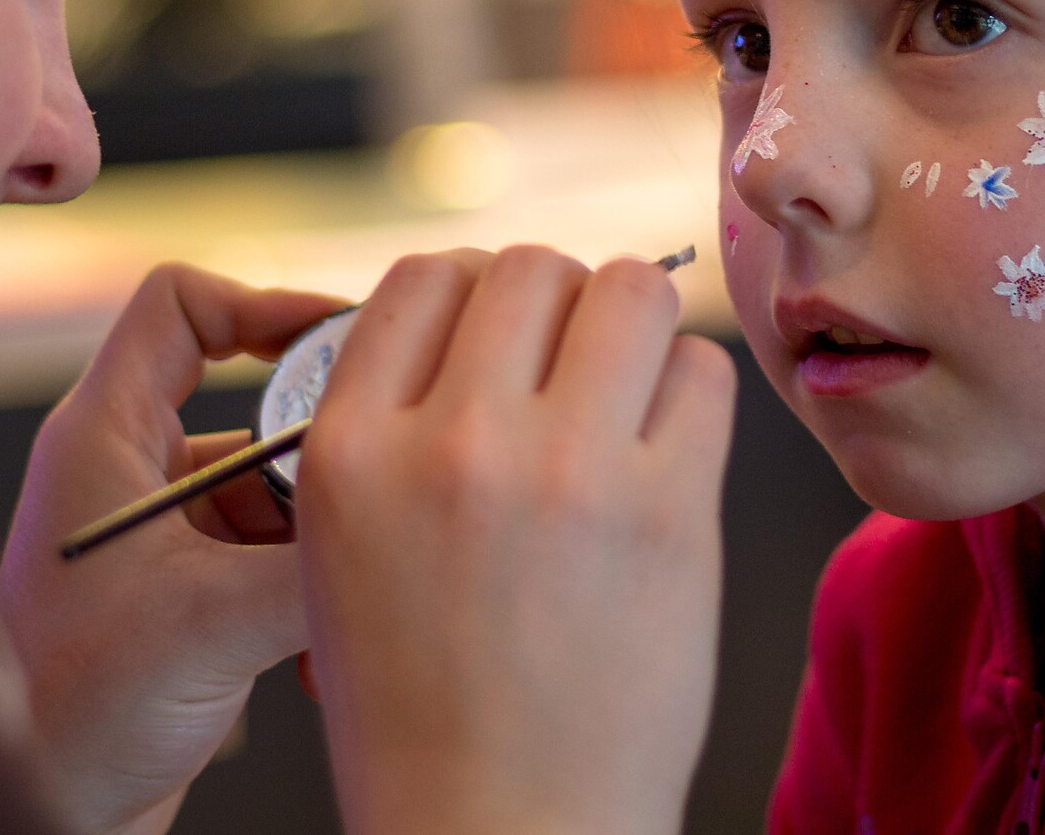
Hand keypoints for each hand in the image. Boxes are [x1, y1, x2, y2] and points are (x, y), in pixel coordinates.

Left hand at [0, 264, 343, 834]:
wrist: (42, 822)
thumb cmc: (74, 721)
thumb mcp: (213, 624)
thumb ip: (316, 560)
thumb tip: (410, 513)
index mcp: (103, 440)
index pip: (180, 304)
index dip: (265, 302)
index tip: (346, 340)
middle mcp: (126, 471)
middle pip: (251, 401)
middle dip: (322, 452)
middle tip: (380, 479)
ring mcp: (156, 533)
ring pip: (272, 485)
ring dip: (320, 537)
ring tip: (347, 597)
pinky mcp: (181, 590)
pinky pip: (268, 550)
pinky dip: (304, 586)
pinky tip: (321, 652)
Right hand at [297, 247, 737, 834]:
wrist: (502, 831)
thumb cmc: (423, 706)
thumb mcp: (341, 557)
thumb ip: (387, 431)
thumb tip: (473, 317)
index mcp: (351, 452)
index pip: (423, 276)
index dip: (473, 288)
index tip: (502, 328)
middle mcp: (449, 444)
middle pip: (531, 267)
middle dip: (559, 301)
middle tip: (574, 361)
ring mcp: (562, 472)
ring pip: (627, 289)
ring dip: (633, 324)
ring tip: (628, 386)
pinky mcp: (667, 513)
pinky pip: (702, 372)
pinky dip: (691, 392)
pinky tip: (669, 446)